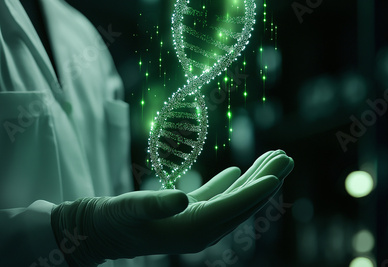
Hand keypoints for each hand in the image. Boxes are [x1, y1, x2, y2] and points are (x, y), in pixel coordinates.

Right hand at [51, 150, 292, 266]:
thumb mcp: (130, 210)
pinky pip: (215, 198)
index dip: (255, 191)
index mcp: (192, 229)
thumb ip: (155, 204)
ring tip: (273, 158)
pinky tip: (239, 171)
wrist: (100, 231)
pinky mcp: (187, 214)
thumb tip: (181, 198)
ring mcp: (196, 222)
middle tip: (286, 157)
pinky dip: (229, 184)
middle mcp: (202, 229)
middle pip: (241, 203)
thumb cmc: (114, 221)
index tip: (277, 174)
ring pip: (233, 199)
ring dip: (254, 178)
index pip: (232, 208)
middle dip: (266, 180)